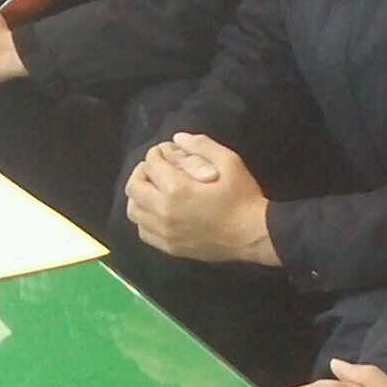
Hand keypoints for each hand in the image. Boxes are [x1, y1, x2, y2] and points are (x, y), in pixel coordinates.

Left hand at [124, 133, 275, 264]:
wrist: (253, 235)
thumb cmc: (243, 197)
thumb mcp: (230, 162)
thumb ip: (202, 146)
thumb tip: (177, 139)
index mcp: (177, 189)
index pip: (150, 164)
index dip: (156, 153)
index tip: (164, 152)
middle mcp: (164, 211)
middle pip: (134, 187)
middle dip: (142, 172)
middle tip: (155, 169)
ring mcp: (165, 232)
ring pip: (133, 211)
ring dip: (139, 196)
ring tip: (153, 190)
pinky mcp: (169, 247)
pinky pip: (143, 231)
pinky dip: (145, 219)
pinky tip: (158, 212)